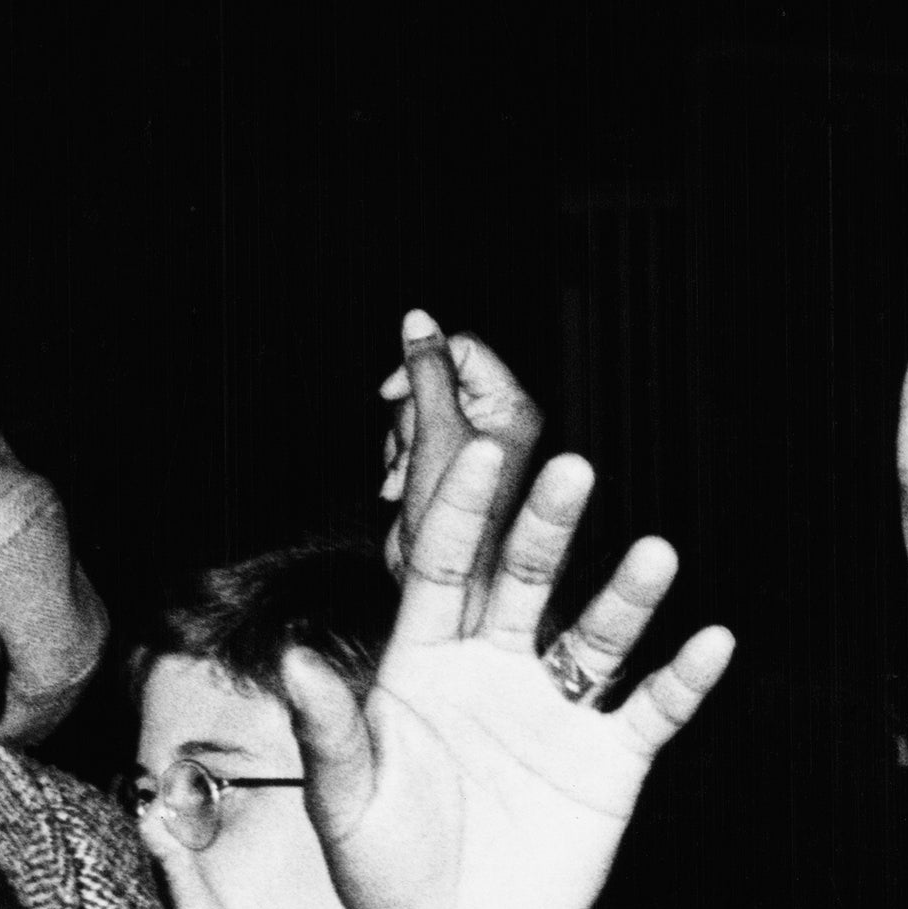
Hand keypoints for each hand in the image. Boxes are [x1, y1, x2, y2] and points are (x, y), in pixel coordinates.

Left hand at [290, 426, 732, 908]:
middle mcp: (498, 671)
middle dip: (548, 527)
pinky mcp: (610, 764)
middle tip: (572, 470)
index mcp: (424, 665)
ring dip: (627, 596)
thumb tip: (296, 659)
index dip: (461, 512)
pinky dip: (684, 679)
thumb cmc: (387, 873)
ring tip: (656, 553)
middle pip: (527, 581)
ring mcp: (558, 714)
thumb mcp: (344, 806)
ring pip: (597, 636)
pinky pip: (652, 710)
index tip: (480, 453)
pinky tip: (714, 641)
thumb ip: (332, 731)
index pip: (443, 569)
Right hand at [376, 311, 546, 584]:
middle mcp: (502, 425)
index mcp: (513, 408)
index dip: (423, 362)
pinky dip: (401, 463)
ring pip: (420, 412)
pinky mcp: (453, 473)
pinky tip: (402, 490)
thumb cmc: (458, 524)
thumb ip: (427, 370)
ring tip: (407, 479)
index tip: (394, 390)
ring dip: (402, 443)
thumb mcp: (436, 433)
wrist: (443, 590)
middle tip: (412, 450)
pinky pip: (415, 443)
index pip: (463, 348)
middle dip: (411, 414)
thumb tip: (418, 318)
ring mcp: (477, 450)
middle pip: (437, 380)